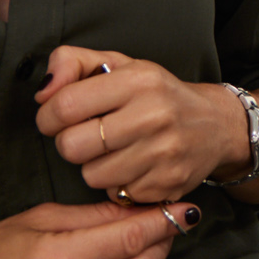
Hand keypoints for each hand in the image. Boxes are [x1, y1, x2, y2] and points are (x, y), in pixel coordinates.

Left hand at [36, 46, 248, 203]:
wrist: (215, 125)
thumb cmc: (156, 94)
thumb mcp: (118, 65)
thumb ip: (72, 64)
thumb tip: (43, 92)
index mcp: (138, 79)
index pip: (65, 105)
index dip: (48, 116)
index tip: (56, 118)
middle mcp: (154, 114)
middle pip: (72, 146)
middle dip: (71, 144)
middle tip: (88, 137)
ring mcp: (164, 153)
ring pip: (91, 175)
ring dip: (95, 167)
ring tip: (114, 152)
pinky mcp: (168, 185)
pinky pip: (117, 194)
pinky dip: (119, 184)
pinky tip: (134, 167)